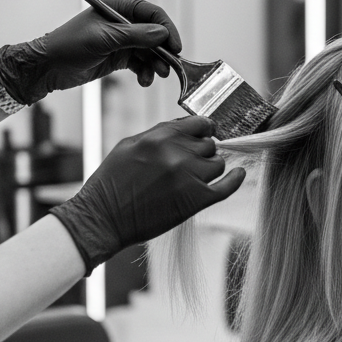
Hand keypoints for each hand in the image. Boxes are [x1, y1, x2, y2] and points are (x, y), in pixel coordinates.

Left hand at [0, 0, 182, 105]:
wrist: (49, 67)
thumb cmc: (70, 45)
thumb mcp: (104, 39)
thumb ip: (135, 36)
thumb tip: (162, 34)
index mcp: (117, 7)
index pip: (151, 13)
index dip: (166, 28)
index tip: (174, 46)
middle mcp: (122, 22)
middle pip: (154, 33)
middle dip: (162, 51)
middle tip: (169, 66)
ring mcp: (121, 40)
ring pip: (149, 51)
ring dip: (155, 64)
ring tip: (155, 76)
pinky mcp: (119, 57)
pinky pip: (140, 63)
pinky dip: (145, 72)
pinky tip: (144, 81)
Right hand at [50, 116, 245, 274]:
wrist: (102, 218)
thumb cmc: (111, 183)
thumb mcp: (129, 146)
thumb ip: (159, 135)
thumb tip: (184, 129)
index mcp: (159, 137)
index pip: (198, 123)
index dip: (204, 129)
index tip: (205, 134)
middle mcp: (176, 153)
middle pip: (209, 144)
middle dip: (202, 152)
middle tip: (192, 163)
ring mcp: (188, 177)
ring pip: (218, 163)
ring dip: (211, 168)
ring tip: (198, 176)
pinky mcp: (195, 200)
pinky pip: (226, 186)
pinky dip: (235, 180)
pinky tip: (239, 175)